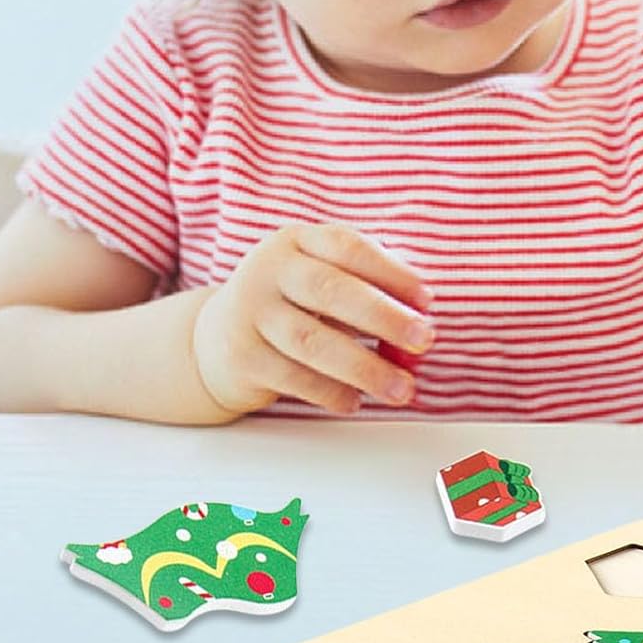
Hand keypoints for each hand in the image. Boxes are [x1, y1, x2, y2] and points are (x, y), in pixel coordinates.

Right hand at [192, 223, 434, 416]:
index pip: (347, 247)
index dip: (391, 272)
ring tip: (401, 388)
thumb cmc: (291, 304)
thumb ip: (366, 286)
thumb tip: (421, 312)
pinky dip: (330, 392)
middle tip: (424, 340)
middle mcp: (268, 271)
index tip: (427, 300)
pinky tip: (355, 401)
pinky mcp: (241, 356)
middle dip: (383, 317)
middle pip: (330, 290)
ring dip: (364, 367)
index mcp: (296, 242)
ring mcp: (250, 313)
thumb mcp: (320, 278)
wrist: (216, 338)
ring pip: (311, 341)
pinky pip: (293, 377)